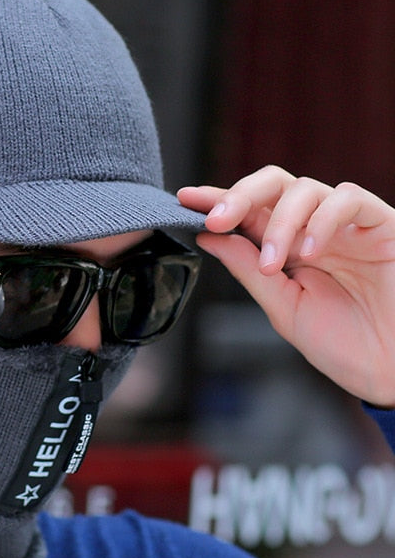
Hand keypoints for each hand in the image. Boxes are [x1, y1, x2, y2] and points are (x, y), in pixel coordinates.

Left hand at [177, 165, 394, 407]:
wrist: (394, 372)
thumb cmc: (346, 345)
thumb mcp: (284, 308)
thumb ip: (249, 270)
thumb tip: (209, 237)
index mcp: (287, 248)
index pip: (248, 212)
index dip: (217, 200)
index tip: (183, 199)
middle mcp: (314, 230)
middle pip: (273, 184)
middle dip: (238, 195)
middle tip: (215, 218)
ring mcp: (348, 226)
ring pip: (305, 189)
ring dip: (279, 222)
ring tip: (274, 264)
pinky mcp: (383, 225)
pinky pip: (348, 200)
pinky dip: (321, 221)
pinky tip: (308, 253)